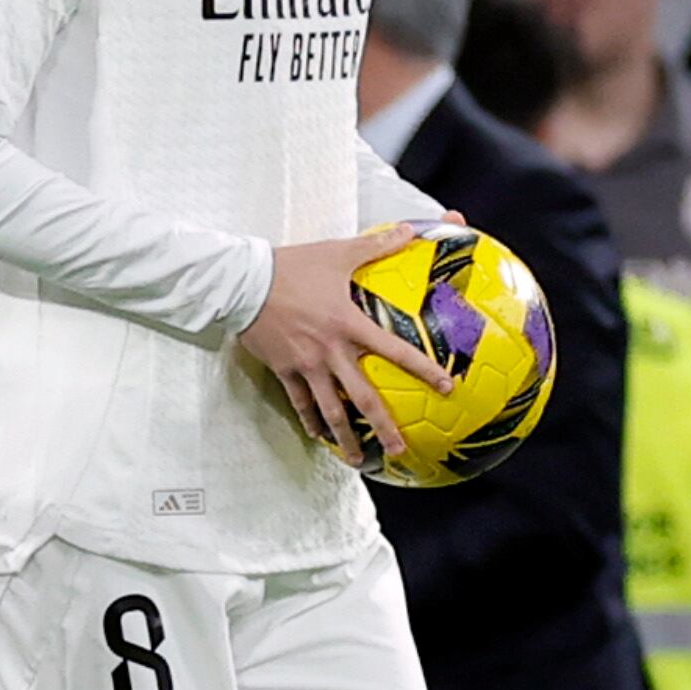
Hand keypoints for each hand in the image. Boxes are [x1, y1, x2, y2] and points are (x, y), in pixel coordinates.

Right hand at [238, 221, 451, 466]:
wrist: (243, 283)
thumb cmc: (291, 267)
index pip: (395, 352)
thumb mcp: (337, 253)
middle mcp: (331, 352)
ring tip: (358, 459)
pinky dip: (310, 421)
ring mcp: (305, 365)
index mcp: (349, 325)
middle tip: (400, 449)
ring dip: (345, 437)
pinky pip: (298, 402)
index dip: (424, 370)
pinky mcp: (283, 370)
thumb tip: (410, 229)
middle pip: (362, 398)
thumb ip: (377, 246)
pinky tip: (319, 437)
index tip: (447, 387)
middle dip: (383, 427)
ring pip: (329, 410)